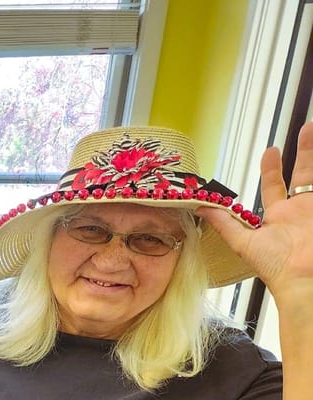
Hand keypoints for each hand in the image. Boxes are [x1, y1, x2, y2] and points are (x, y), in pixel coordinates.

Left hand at [197, 121, 312, 306]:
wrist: (303, 281)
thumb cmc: (275, 267)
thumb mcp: (243, 241)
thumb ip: (223, 222)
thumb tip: (199, 206)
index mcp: (280, 216)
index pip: (275, 185)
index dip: (272, 167)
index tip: (271, 149)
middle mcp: (301, 210)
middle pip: (305, 173)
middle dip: (306, 150)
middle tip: (307, 127)